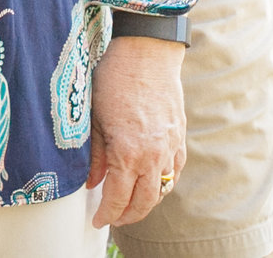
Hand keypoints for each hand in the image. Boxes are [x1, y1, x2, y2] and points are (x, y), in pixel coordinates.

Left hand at [85, 35, 186, 227]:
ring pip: (162, 189)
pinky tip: (152, 182)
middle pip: (144, 202)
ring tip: (131, 204)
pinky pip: (176, 171)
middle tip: (114, 218)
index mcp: (127, 153)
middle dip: (128, 216)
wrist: (146, 51)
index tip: (98, 220)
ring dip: (147, 202)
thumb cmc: (114, 79)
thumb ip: (93, 156)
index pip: (118, 199)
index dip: (107, 214)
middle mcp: (153, 156)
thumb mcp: (93, 118)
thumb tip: (91, 183)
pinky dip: (164, 182)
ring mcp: (170, 147)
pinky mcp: (180, 137)